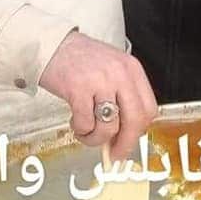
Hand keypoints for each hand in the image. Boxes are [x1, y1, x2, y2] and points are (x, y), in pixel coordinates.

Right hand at [39, 31, 157, 161]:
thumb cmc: (80, 59)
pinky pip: (86, 124)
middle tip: (114, 154)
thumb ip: (121, 96)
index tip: (130, 141)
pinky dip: (80, 130)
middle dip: (124, 144)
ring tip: (86, 131)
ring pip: (109, 127)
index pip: (149, 108)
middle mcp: (119, 73)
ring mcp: (99, 81)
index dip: (140, 131)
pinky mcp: (78, 89)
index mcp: (131, 69)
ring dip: (95, 138)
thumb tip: (124, 134)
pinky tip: (74, 121)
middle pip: (135, 121)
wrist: (51, 45)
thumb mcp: (111, 69)